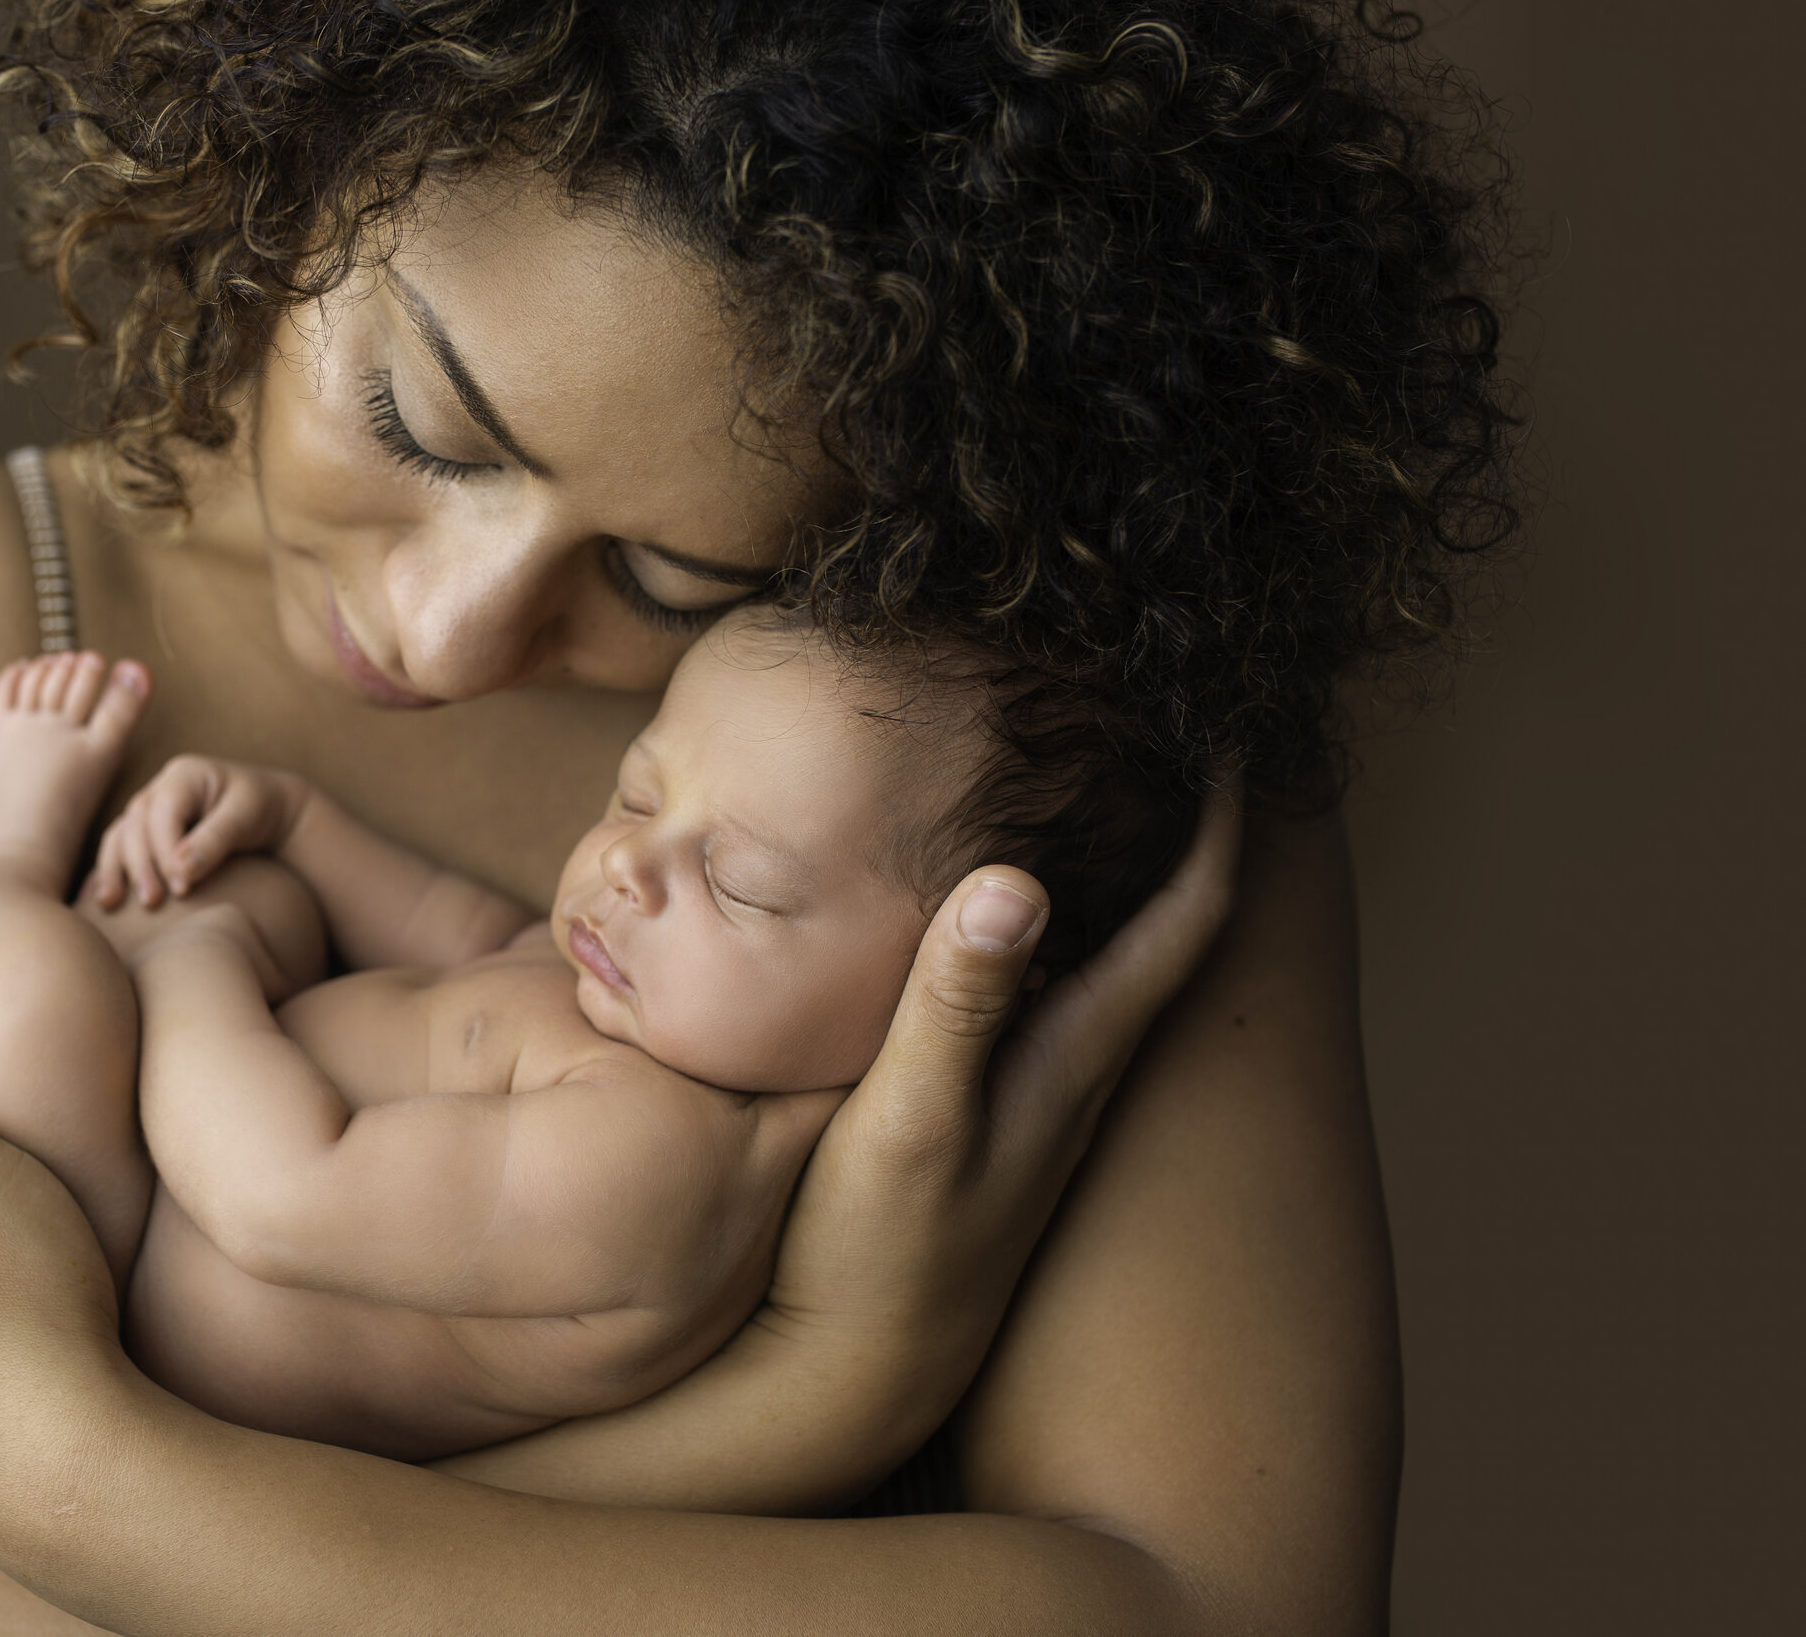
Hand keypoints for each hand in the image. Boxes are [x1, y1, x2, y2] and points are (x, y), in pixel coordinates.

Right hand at [86, 754, 310, 910]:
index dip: (166, 851)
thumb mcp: (245, 817)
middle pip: (134, 825)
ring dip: (113, 869)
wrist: (269, 812)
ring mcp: (148, 810)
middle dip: (140, 865)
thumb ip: (215, 840)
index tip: (182, 889)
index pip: (162, 814)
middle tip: (152, 903)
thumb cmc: (260, 809)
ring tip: (111, 904)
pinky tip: (97, 898)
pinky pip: (118, 849)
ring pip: (119, 836)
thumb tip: (182, 871)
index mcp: (183, 775)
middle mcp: (159, 789)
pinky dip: (106, 871)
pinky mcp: (145, 832)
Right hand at [440, 781, 1242, 1512]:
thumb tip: (1018, 878)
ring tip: (1096, 781)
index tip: (1236, 724)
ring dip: (1118, 868)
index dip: (1228, 817)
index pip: (1190, 913)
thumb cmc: (884, 1249)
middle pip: (1168, 920)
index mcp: (1081, 1051)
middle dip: (1179, 820)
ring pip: (1109, 953)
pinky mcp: (992, 1110)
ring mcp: (1041, 1094)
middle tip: (1164, 723)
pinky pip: (1049, 987)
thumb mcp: (911, 1116)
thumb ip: (958, 1001)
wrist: (857, 1368)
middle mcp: (1082, 1067)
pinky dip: (1052, 922)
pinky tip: (999, 903)